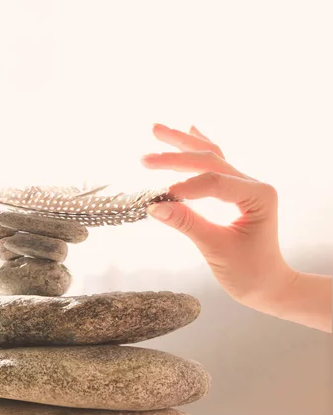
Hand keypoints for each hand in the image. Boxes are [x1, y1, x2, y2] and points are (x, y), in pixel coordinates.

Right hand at [141, 123, 296, 308]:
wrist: (268, 284)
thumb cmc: (250, 272)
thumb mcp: (216, 250)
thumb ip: (187, 224)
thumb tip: (154, 206)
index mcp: (258, 196)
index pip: (215, 182)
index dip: (185, 187)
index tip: (159, 197)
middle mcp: (253, 183)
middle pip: (210, 160)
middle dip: (175, 157)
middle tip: (144, 160)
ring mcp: (245, 184)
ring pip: (211, 155)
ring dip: (182, 143)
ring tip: (156, 130)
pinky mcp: (235, 190)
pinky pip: (216, 163)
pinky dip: (199, 147)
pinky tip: (190, 130)